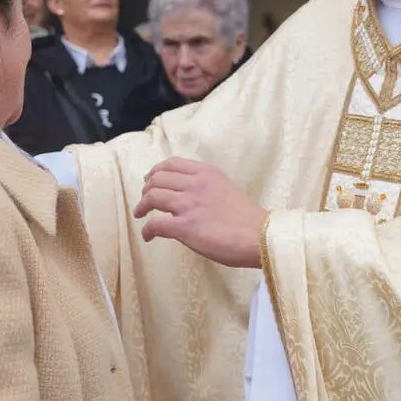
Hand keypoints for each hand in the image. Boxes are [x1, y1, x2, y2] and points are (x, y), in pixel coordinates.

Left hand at [134, 157, 267, 267]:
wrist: (259, 236)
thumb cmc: (247, 218)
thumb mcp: (226, 188)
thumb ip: (206, 187)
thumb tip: (188, 195)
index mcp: (206, 173)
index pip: (171, 164)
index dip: (156, 171)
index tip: (150, 179)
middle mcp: (195, 184)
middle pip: (157, 178)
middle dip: (146, 188)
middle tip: (144, 199)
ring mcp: (189, 205)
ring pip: (152, 197)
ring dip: (142, 206)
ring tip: (140, 214)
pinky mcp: (185, 227)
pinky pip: (155, 224)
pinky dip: (147, 230)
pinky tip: (148, 235)